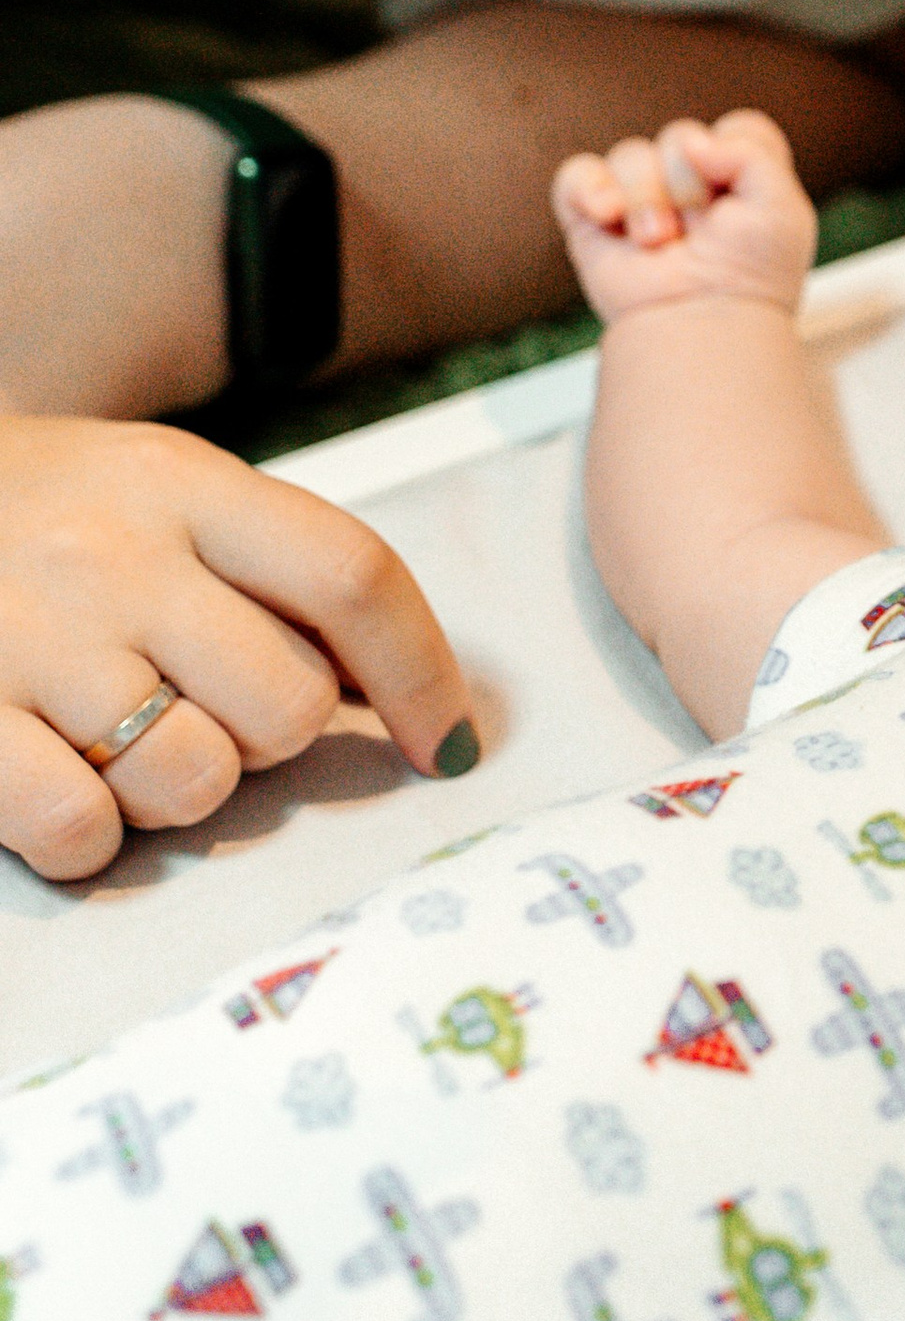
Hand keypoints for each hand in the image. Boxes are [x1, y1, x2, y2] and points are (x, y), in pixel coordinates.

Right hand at [0, 416, 479, 881]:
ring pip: (195, 782)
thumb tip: (398, 693)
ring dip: (180, 788)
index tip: (447, 744)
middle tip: (214, 710)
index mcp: (185, 485)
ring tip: (124, 735)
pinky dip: (91, 835)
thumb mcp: (165, 493)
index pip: (351, 576)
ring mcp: (33, 641)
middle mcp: (113, 556)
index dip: (423, 674)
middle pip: (286, 704)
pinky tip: (67, 780)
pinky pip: (82, 833)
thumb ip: (276, 571)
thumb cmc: (47, 513)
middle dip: (274, 735)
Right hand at [552, 110, 817, 326]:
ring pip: (631, 155)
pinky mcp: (595, 221)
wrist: (701, 328)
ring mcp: (641, 201)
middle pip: (680, 136)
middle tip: (698, 231)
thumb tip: (693, 141)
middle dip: (689, 183)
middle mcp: (692, 184)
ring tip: (657, 241)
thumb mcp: (782, 209)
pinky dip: (588, 188)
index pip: (739, 130)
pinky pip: (576, 176)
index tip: (740, 197)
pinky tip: (607, 215)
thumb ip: (752, 151)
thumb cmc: (747, 280)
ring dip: (644, 197)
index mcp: (743, 179)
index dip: (738, 154)